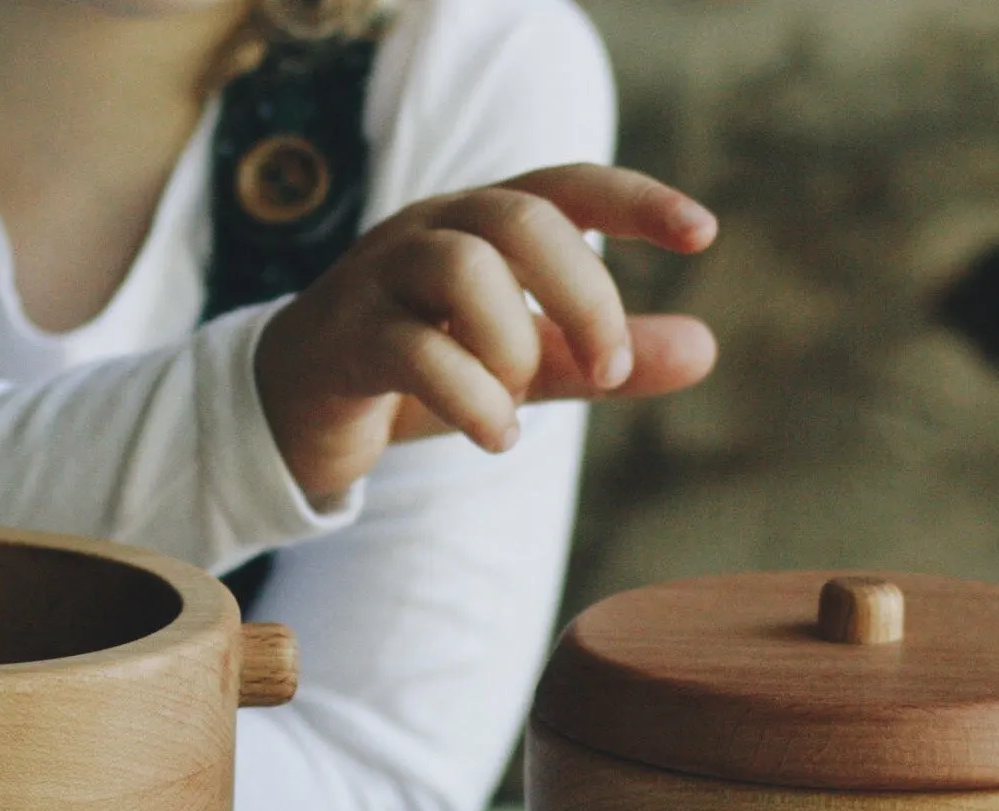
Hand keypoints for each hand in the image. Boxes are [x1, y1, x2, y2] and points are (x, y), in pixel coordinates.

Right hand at [254, 164, 717, 502]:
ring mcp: (379, 278)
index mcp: (478, 223)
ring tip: (521, 401)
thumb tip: (706, 349)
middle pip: (519, 219)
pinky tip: (497, 436)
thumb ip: (602, 359)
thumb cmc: (415, 370)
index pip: (565, 186)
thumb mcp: (523, 365)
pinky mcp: (344, 339)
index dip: (635, 200)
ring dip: (516, 343)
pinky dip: (474, 400)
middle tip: (612, 371)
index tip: (703, 235)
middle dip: (585, 295)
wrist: (292, 409)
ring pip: (463, 268)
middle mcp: (429, 230)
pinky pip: (415, 350)